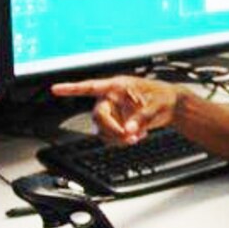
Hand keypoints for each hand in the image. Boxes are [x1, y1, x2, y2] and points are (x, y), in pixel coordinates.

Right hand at [51, 76, 180, 144]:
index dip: (73, 88)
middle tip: (128, 137)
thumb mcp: (157, 105)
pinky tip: (136, 136)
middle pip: (98, 115)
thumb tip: (129, 130)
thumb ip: (142, 117)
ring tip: (137, 137)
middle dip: (111, 129)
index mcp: (118, 86)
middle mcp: (111, 99)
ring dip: (116, 138)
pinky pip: (110, 136)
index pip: (92, 86)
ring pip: (102, 129)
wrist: (172, 107)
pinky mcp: (117, 124)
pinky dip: (121, 141)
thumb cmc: (164, 98)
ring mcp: (113, 113)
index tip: (56, 89)